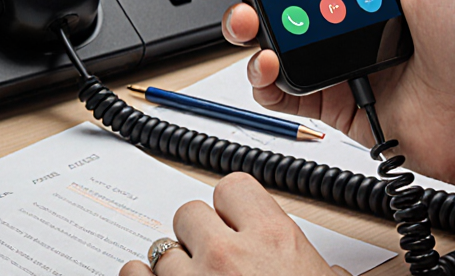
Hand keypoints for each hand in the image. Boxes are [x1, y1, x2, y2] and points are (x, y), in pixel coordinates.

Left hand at [119, 173, 348, 275]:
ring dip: (174, 268)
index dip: (232, 208)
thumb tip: (321, 271)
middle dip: (199, 236)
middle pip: (189, 214)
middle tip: (214, 260)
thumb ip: (310, 269)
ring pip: (160, 249)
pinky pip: (132, 275)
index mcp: (273, 241)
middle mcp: (227, 256)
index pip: (232, 188)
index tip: (234, 223)